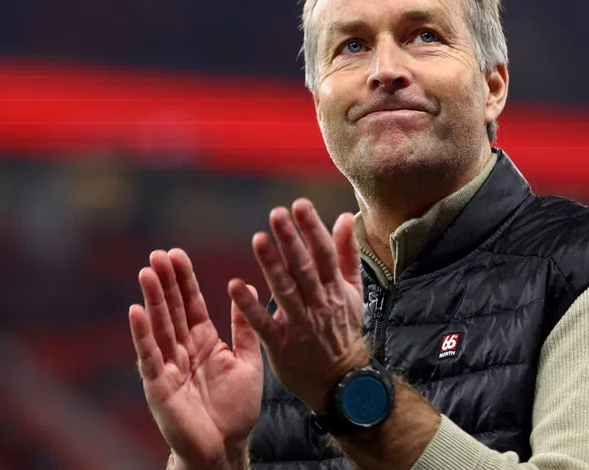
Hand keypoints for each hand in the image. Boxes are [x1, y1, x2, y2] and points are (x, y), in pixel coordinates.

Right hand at [129, 249, 262, 468]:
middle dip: (165, 282)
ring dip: (152, 300)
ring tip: (146, 272)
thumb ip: (244, 328)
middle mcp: (183, 349)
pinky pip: (149, 356)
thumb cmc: (236, 410)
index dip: (184, 280)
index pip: (192, 303)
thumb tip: (246, 286)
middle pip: (172, 309)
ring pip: (159, 326)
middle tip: (158, 254)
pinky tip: (135, 311)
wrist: (226, 448)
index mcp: (204, 341)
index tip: (176, 254)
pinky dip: (142, 334)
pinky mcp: (158, 385)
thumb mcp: (248, 362)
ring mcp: (168, 366)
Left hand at [228, 199, 368, 411]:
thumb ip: (348, 254)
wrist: (342, 382)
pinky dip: (249, 306)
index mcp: (335, 289)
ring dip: (271, 265)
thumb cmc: (344, 329)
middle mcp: (319, 304)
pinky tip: (235, 286)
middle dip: (291, 240)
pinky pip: (264, 324)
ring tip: (258, 239)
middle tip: (277, 213)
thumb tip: (346, 217)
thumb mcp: (353, 291)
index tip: (300, 205)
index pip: (324, 253)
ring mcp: (300, 325)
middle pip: (304, 268)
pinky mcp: (281, 346)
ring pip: (285, 291)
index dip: (312, 228)